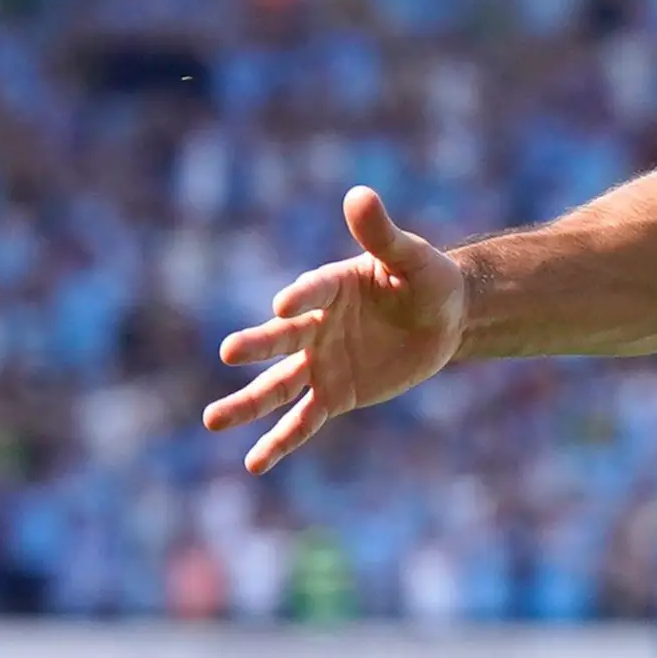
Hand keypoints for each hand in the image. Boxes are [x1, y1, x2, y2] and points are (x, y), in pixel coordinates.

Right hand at [204, 186, 466, 473]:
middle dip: (258, 345)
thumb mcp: (412, 258)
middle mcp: (315, 325)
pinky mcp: (336, 394)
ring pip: (278, 386)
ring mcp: (321, 362)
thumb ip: (382, 234)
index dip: (301, 297)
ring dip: (247, 404)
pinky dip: (280, 442)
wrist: (445, 319)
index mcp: (331, 286)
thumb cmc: (428, 280)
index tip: (284, 305)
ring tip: (211, 419)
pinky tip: (253, 463)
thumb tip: (359, 194)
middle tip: (229, 352)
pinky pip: (303, 421)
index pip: (311, 291)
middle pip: (281, 339)